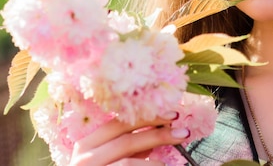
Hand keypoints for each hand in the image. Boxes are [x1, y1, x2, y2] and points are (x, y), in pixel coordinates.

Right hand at [69, 112, 189, 165]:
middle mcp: (84, 158)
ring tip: (167, 164)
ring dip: (154, 162)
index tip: (173, 115)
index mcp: (87, 144)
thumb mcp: (111, 158)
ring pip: (127, 162)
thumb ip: (131, 144)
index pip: (120, 123)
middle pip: (126, 140)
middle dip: (158, 134)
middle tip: (184, 132)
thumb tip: (162, 126)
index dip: (148, 117)